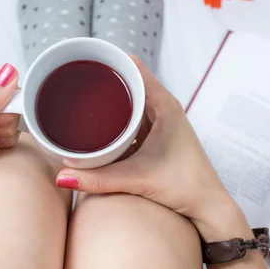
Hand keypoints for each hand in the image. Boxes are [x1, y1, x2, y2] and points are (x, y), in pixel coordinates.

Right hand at [55, 58, 248, 239]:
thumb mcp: (138, 179)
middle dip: (102, 82)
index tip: (84, 60)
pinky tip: (95, 128)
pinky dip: (114, 121)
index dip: (109, 62)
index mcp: (165, 105)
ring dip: (108, 103)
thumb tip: (62, 176)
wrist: (207, 208)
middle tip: (73, 83)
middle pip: (128, 84)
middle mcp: (164, 109)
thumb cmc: (186, 186)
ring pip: (129, 104)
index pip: (134, 69)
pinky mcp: (156, 139)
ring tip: (78, 101)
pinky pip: (130, 121)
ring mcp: (161, 123)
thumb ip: (99, 179)